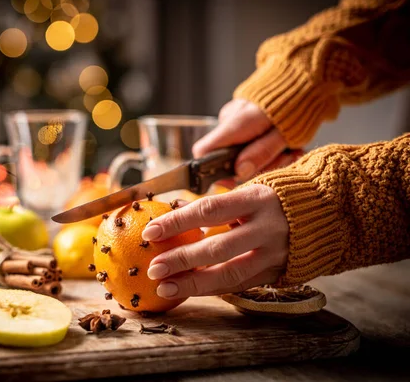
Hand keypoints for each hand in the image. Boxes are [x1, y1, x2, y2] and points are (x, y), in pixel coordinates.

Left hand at [142, 184, 288, 297]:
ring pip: (230, 273)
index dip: (177, 222)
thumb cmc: (277, 197)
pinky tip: (190, 290)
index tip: (151, 232)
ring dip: (194, 283)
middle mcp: (266, 228)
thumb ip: (219, 206)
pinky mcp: (277, 272)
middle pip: (217, 247)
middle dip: (182, 259)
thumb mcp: (251, 190)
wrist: (328, 211)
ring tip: (165, 286)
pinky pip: (241, 284)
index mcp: (256, 199)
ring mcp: (274, 253)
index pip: (209, 209)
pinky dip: (213, 288)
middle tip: (153, 267)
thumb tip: (174, 214)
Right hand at [193, 99, 301, 179]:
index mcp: (236, 123)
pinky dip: (265, 149)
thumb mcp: (285, 134)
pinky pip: (248, 142)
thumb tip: (239, 171)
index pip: (204, 152)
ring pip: (240, 152)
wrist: (304, 76)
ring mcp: (235, 119)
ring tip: (289, 151)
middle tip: (282, 161)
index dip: (213, 171)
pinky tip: (284, 145)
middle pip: (227, 157)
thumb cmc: (296, 104)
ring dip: (265, 159)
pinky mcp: (243, 120)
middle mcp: (229, 120)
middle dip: (253, 166)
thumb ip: (262, 153)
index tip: (236, 179)